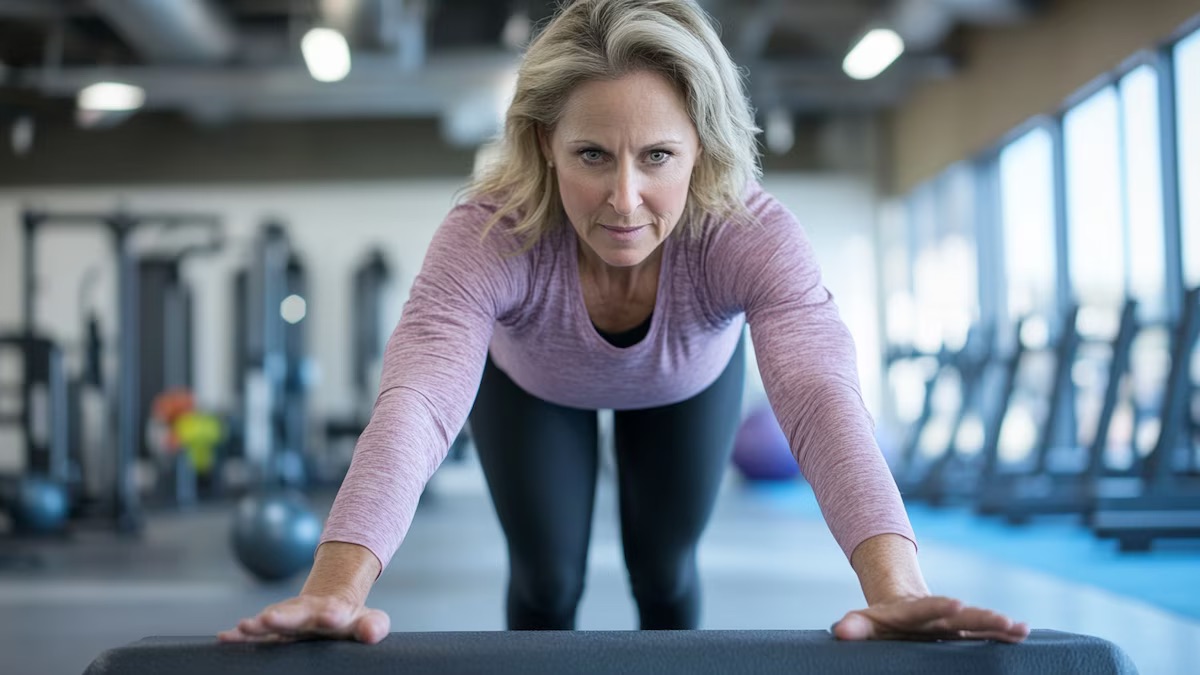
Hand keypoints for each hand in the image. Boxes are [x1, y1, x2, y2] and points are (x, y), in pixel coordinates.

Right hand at [218, 594, 390, 643]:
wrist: (330, 604)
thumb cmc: (351, 620)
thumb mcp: (370, 621)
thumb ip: (374, 626)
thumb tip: (370, 633)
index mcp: (332, 612)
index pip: (333, 613)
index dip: (332, 614)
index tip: (331, 615)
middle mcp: (307, 613)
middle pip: (294, 614)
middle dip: (283, 617)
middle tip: (268, 617)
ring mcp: (288, 619)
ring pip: (271, 620)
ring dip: (257, 624)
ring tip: (243, 627)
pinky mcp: (275, 627)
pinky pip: (255, 632)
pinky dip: (239, 635)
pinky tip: (224, 639)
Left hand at [831, 595, 1028, 642]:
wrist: (899, 606)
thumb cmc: (880, 621)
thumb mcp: (863, 622)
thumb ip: (854, 626)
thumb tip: (841, 631)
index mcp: (913, 612)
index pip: (926, 609)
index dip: (939, 607)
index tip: (957, 603)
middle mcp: (937, 616)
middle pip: (961, 616)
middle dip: (981, 617)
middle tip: (1003, 619)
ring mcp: (952, 624)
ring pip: (978, 623)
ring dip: (997, 626)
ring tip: (1019, 628)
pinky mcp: (962, 632)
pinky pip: (985, 633)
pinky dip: (1002, 634)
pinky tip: (1023, 635)